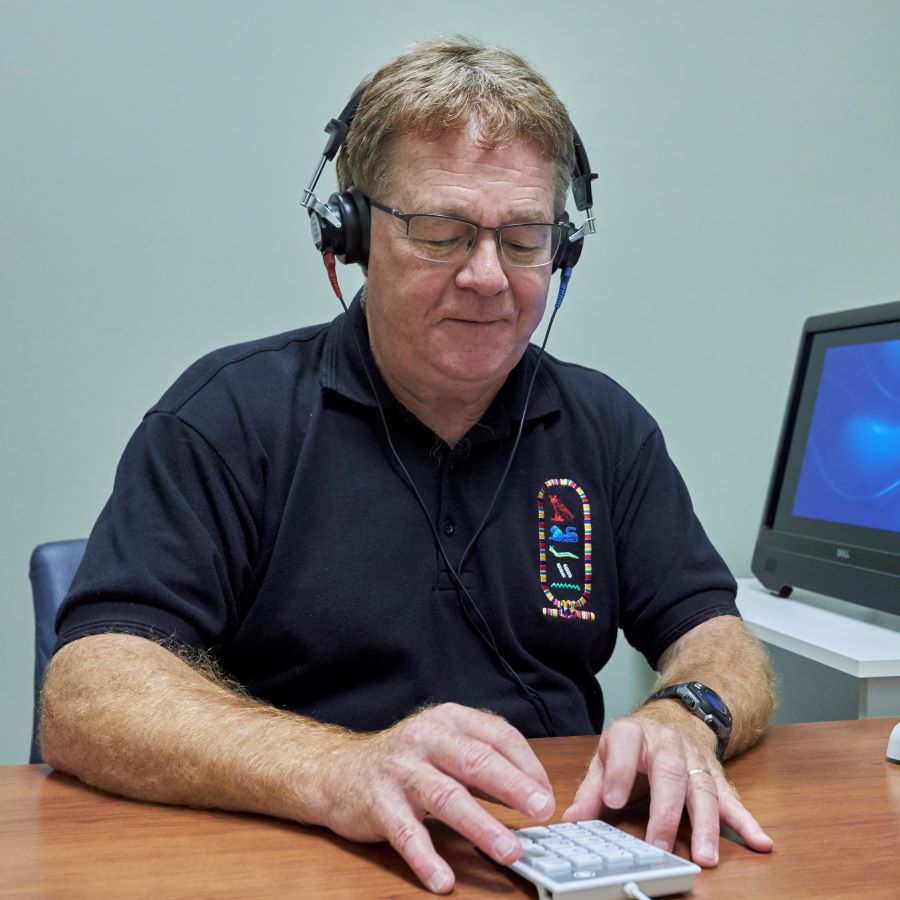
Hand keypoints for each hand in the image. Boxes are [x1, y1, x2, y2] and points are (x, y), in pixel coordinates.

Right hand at [319, 703, 554, 892]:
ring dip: (481, 826)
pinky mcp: (378, 802)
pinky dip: (426, 858)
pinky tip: (443, 879)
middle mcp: (425, 738)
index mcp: (449, 720)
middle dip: (513, 787)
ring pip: (446, 796)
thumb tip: (534, 791)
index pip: (498, 735)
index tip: (547, 796)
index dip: (527, 765)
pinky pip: (406, 832)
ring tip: (508, 851)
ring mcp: (400, 769)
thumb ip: (484, 762)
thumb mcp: (445, 746)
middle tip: (541, 812)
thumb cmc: (405, 761)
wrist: (338, 770)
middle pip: (476, 761)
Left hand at [562, 715, 773, 865]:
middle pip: (670, 774)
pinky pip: (732, 798)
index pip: (625, 747)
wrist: (674, 717)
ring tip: (705, 857)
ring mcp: (695, 759)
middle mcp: (667, 743)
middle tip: (660, 846)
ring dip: (706, 825)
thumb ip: (591, 790)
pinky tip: (761, 842)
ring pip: (703, 789)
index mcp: (633, 735)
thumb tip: (571, 820)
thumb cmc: (634, 746)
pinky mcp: (716, 775)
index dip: (620, 773)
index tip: (613, 801)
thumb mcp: (605, 757)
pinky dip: (747, 821)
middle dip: (666, 812)